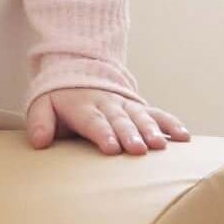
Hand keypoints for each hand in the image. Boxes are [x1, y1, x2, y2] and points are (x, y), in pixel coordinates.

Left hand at [24, 87, 190, 154]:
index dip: (102, 133)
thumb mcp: (41, 106)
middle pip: (121, 121)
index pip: (94, 122)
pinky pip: (158, 114)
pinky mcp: (139, 108)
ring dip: (152, 130)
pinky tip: (184, 137)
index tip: (111, 147)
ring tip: (161, 146)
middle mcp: (108, 105)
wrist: (79, 73)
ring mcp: (126, 105)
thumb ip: (39, 123)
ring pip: (142, 117)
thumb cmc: (60, 100)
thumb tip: (39, 141)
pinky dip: (171, 123)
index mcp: (83, 107)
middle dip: (130, 135)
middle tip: (139, 150)